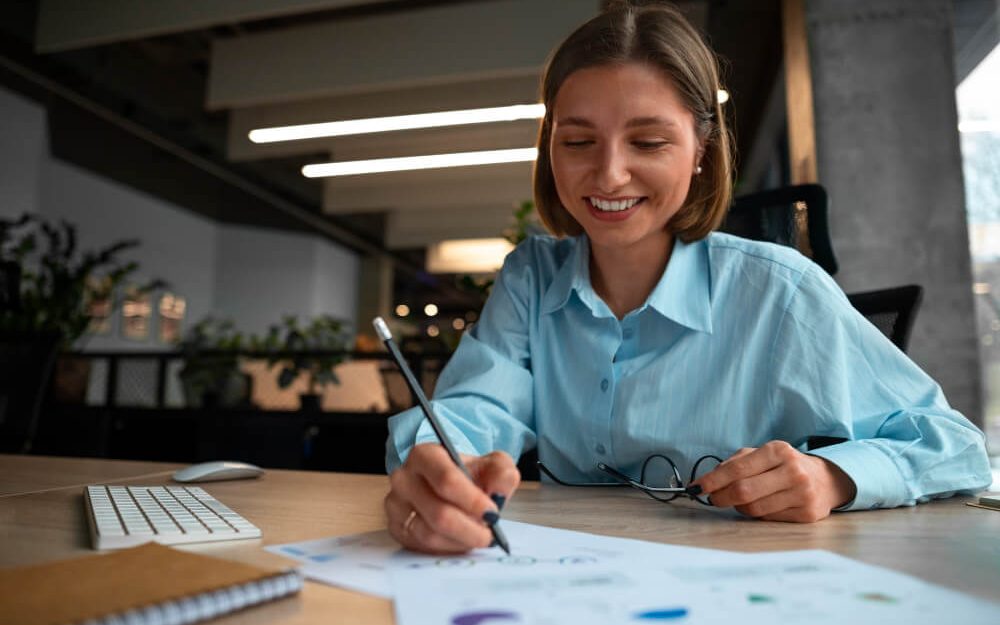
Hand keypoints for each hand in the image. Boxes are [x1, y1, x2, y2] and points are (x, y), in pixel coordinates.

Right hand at [385, 443, 520, 553]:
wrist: (449, 486)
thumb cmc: (469, 475)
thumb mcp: (491, 465)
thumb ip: (501, 472)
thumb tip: (499, 492)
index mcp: (424, 455)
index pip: (446, 480)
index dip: (472, 501)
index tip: (492, 513)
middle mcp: (403, 478)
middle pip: (438, 513)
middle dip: (469, 529)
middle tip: (490, 535)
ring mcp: (395, 505)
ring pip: (429, 534)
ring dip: (460, 541)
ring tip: (478, 537)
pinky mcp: (396, 528)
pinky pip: (421, 547)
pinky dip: (447, 548)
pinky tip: (461, 542)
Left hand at [691, 441, 855, 522]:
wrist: (825, 480)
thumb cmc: (784, 466)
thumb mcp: (763, 454)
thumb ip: (735, 463)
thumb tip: (708, 480)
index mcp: (778, 450)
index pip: (737, 469)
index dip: (713, 480)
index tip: (697, 487)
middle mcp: (792, 471)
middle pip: (743, 491)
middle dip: (721, 497)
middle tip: (713, 499)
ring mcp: (802, 494)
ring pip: (754, 509)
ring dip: (739, 507)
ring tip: (741, 500)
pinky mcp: (807, 514)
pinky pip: (768, 519)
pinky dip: (758, 514)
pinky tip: (762, 505)